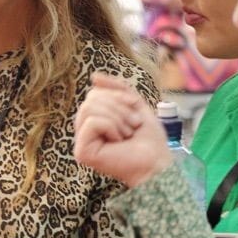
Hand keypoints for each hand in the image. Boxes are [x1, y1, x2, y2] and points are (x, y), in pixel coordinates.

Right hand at [73, 72, 170, 187]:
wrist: (156, 161)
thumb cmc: (148, 138)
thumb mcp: (135, 105)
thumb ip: (117, 89)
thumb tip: (94, 76)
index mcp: (95, 118)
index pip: (95, 93)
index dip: (118, 97)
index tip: (135, 113)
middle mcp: (85, 129)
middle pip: (91, 98)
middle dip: (119, 108)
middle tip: (132, 126)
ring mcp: (82, 141)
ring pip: (89, 108)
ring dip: (117, 118)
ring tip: (126, 134)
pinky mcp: (82, 152)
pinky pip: (92, 122)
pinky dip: (111, 127)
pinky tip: (118, 141)